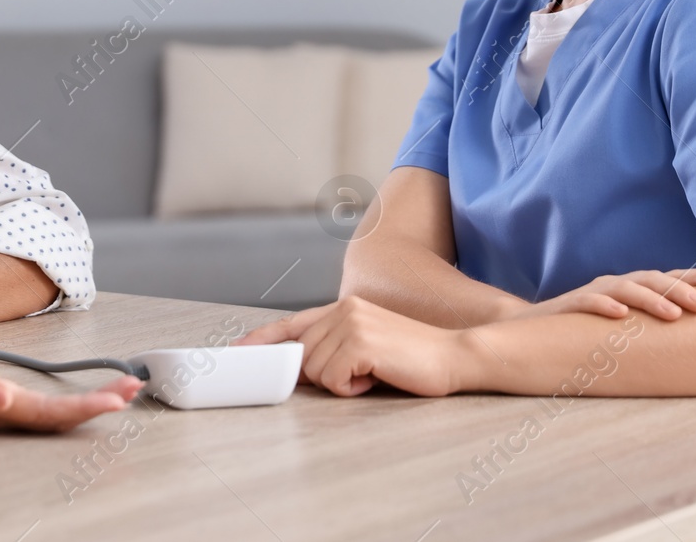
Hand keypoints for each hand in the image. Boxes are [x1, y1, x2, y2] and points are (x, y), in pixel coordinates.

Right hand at [0, 335, 143, 430]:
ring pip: (52, 417)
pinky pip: (40, 410)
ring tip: (118, 393)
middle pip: (60, 419)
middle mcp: (1, 415)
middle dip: (99, 406)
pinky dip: (67, 404)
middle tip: (134, 388)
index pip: (52, 414)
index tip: (119, 398)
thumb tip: (6, 401)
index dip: (87, 408)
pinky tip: (78, 400)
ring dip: (87, 406)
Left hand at [235, 295, 463, 397]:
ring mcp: (350, 323)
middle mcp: (343, 309)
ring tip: (375, 373)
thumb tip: (300, 367)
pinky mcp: (360, 343)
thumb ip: (335, 347)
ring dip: (343, 383)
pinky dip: (353, 388)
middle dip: (324, 376)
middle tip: (363, 373)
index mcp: (344, 307)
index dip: (263, 339)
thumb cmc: (414, 358)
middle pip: (302, 357)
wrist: (456, 356)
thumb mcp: (369, 345)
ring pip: (315, 371)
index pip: (292, 323)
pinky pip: (333, 380)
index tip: (238, 350)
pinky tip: (378, 377)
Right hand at [507, 267, 695, 322]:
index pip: (672, 277)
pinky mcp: (570, 306)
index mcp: (634, 287)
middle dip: (681, 291)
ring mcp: (594, 292)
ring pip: (626, 288)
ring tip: (673, 314)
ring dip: (651, 299)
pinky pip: (589, 302)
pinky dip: (605, 305)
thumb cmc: (590, 331)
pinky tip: (621, 315)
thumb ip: (653, 325)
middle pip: (654, 278)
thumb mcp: (627, 326)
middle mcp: (617, 284)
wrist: (533, 328)